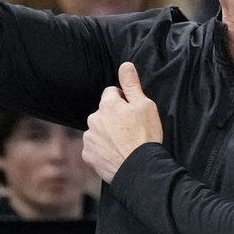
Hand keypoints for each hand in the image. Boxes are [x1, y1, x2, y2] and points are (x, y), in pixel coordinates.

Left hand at [83, 62, 163, 182]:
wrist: (140, 168)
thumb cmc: (145, 136)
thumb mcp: (145, 106)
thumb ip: (132, 84)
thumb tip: (125, 65)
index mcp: (107, 105)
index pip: (111, 93)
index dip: (124, 101)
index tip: (133, 112)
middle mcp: (93, 119)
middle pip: (103, 112)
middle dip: (113, 117)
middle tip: (130, 130)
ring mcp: (89, 138)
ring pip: (98, 130)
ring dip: (107, 133)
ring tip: (124, 144)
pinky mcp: (88, 155)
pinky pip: (94, 147)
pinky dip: (103, 149)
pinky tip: (116, 154)